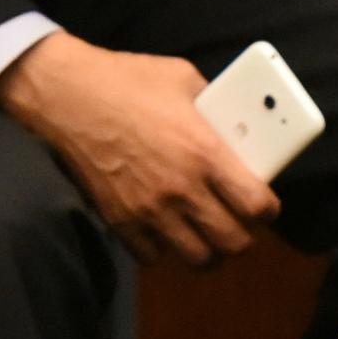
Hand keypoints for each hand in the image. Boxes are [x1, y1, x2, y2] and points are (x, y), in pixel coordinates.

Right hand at [0, 33, 280, 267]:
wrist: (69, 95)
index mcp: (204, 151)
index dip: (268, 210)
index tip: (266, 206)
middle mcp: (181, 188)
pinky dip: (165, 250)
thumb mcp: (184, 79)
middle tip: (240, 224)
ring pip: (198, 259)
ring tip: (207, 235)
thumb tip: (236, 126)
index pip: (255, 204)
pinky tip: (166, 231)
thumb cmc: (129, 80)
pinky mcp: (120, 220)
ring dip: (209, 251)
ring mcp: (149, 210)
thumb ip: (214, 107)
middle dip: (244, 237)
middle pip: (233, 242)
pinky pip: (154, 257)